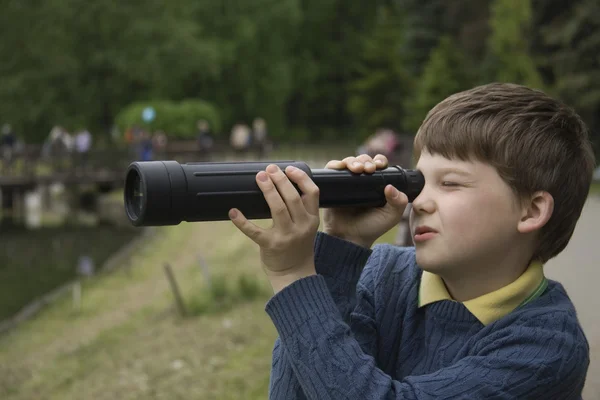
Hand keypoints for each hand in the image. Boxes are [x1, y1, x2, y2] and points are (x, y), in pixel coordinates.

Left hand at [229, 164, 320, 292]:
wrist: (295, 275)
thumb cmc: (298, 246)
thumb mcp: (307, 227)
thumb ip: (300, 209)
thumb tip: (282, 182)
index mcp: (312, 219)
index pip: (312, 193)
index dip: (301, 178)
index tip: (288, 168)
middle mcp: (302, 226)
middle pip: (292, 197)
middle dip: (280, 180)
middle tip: (269, 169)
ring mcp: (287, 236)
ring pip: (277, 208)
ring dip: (268, 190)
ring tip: (260, 177)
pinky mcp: (270, 245)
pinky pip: (255, 231)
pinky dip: (242, 221)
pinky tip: (233, 212)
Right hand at [323, 154, 408, 247]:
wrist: (350, 238)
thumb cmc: (371, 228)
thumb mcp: (391, 216)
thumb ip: (398, 202)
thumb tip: (390, 186)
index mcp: (376, 184)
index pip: (378, 165)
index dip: (379, 161)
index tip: (379, 165)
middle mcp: (361, 181)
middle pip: (363, 160)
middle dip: (366, 160)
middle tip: (369, 168)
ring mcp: (346, 182)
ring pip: (348, 162)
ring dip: (353, 160)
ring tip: (357, 168)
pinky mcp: (331, 185)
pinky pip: (331, 169)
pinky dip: (335, 164)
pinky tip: (341, 167)